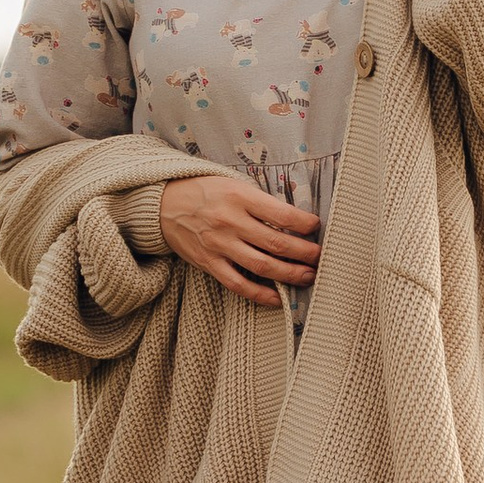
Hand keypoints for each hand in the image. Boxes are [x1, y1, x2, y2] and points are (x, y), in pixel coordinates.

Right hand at [158, 173, 322, 299]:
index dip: (305, 224)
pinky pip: (239, 284)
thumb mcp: (233, 184)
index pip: (282, 214)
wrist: (163, 204)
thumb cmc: (204, 192)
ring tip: (308, 276)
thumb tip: (294, 219)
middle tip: (320, 257)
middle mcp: (231, 222)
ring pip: (263, 266)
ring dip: (290, 274)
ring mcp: (220, 245)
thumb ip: (260, 201)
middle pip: (277, 244)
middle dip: (305, 253)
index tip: (316, 227)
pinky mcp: (209, 264)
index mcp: (240, 198)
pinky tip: (277, 298)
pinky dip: (261, 294)